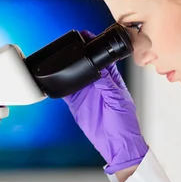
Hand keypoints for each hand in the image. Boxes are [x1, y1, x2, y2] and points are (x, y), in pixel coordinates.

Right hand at [62, 31, 147, 174]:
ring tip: (60, 59)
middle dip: (79, 54)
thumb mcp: (118, 101)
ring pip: (75, 75)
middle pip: (86, 64)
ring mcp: (86, 93)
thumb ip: (107, 85)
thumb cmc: (125, 124)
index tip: (86, 37)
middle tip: (70, 44)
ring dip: (69, 68)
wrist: (116, 144)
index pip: (103, 58)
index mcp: (112, 80)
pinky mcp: (77, 104)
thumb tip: (98, 70)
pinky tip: (55, 79)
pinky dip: (60, 85)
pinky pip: (66, 91)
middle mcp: (98, 84)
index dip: (95, 47)